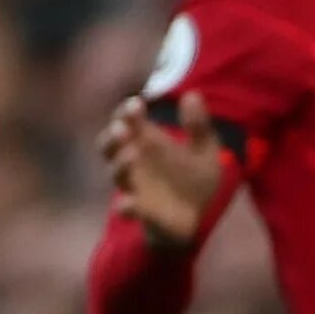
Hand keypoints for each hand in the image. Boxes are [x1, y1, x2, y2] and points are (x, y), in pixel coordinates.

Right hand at [97, 93, 228, 249]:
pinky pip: (126, 208)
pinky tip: (128, 204)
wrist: (197, 218)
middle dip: (113, 136)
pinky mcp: (141, 211)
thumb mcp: (204, 151)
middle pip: (110, 144)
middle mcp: (134, 161)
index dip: (127, 111)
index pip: (128, 121)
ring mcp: (134, 186)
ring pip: (115, 173)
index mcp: (147, 142)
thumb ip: (198, 126)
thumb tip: (193, 95)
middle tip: (124, 128)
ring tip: (132, 154)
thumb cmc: (193, 180)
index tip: (137, 104)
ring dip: (120, 163)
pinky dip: (125, 206)